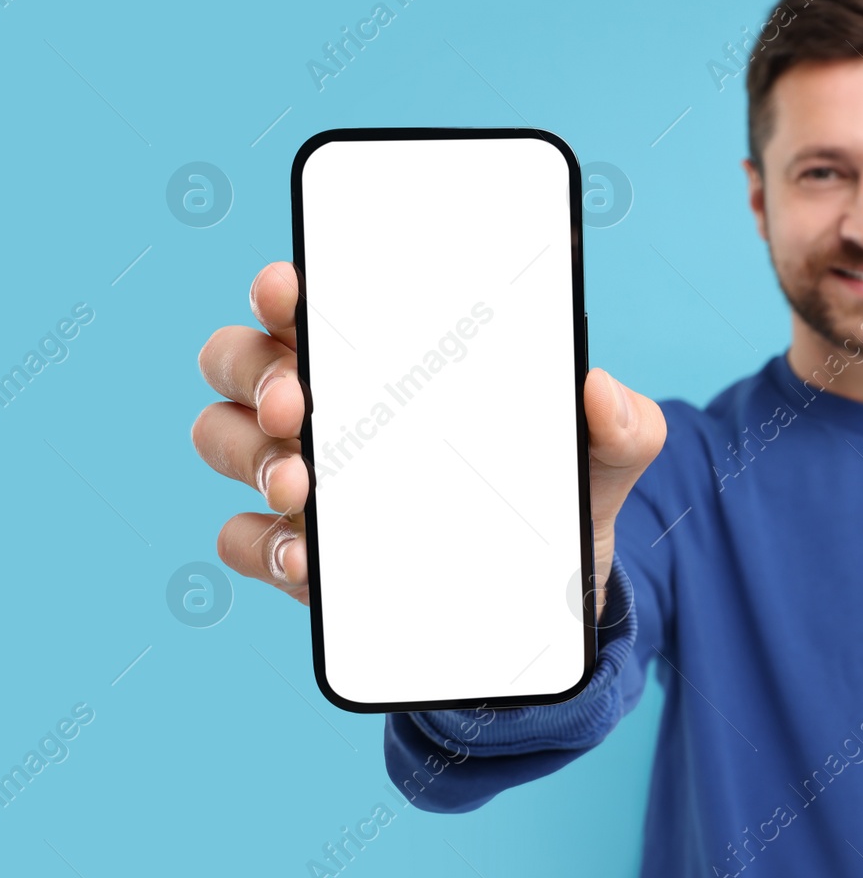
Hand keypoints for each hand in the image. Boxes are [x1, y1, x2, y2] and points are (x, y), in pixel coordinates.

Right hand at [191, 261, 665, 621]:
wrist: (560, 589)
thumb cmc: (565, 484)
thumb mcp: (609, 450)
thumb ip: (624, 420)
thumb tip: (598, 390)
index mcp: (388, 353)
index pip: (308, 301)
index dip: (283, 288)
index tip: (290, 291)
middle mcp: (329, 403)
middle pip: (238, 360)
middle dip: (255, 372)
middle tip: (297, 402)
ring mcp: (305, 478)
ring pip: (223, 439)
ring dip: (249, 456)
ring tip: (303, 487)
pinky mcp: (301, 553)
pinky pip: (243, 541)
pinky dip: (262, 546)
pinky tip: (306, 559)